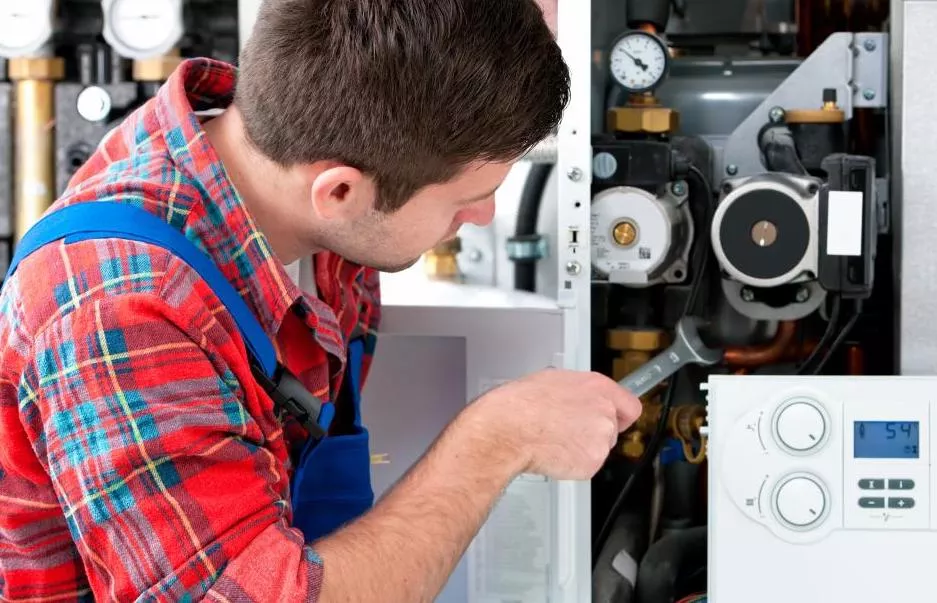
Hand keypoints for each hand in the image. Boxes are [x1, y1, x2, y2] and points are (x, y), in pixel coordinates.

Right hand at [472, 368, 641, 480]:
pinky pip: (586, 466)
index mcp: (596, 387)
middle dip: (593, 432)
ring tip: (554, 440)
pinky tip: (553, 452)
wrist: (507, 430)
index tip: (617, 419)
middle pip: (612, 429)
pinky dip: (572, 464)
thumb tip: (574, 397)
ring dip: (581, 448)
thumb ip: (575, 391)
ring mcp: (600, 439)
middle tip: (566, 431)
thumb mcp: (550, 381)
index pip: (630, 405)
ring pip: (598, 448)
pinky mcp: (592, 462)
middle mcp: (604, 411)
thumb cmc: (519, 405)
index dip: (620, 415)